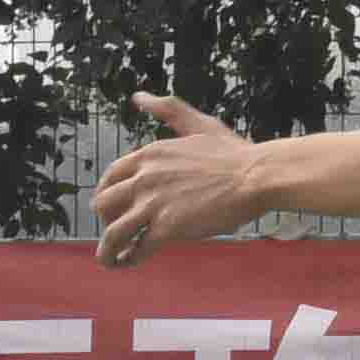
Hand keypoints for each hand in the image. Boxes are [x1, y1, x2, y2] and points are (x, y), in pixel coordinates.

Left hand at [93, 90, 274, 263]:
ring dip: (107, 250)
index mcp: (149, 155)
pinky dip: (130, 259)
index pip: (110, 177)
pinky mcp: (167, 227)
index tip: (114, 207)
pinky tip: (132, 263)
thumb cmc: (234, 153)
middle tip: (116, 232)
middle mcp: (144, 178)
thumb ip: (167, 109)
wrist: (256, 176)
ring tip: (110, 261)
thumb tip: (138, 97)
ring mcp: (154, 203)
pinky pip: (137, 248)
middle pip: (103, 204)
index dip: (108, 195)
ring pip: (113, 232)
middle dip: (105, 221)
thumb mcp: (198, 123)